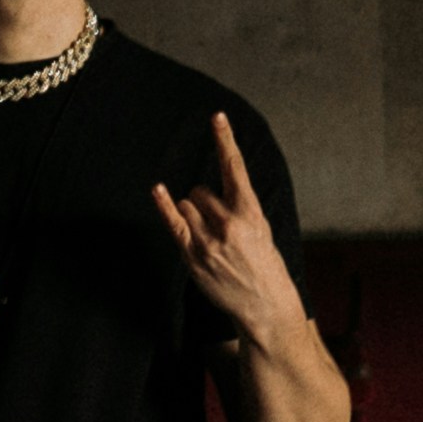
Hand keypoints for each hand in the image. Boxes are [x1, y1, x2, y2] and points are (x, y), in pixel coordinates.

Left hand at [149, 113, 306, 342]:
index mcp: (251, 214)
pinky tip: (157, 190)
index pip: (234, 168)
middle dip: (204, 201)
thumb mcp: (261, 230)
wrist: (265, 305)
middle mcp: (229, 224)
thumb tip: (213, 190)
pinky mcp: (193, 257)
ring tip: (210, 236)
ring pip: (187, 205)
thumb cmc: (265, 265)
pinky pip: (174, 222)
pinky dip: (165, 205)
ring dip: (192, 213)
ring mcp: (209, 241)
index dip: (225, 140)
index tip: (216, 116)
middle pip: (200, 190)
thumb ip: (239, 207)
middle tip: (218, 224)